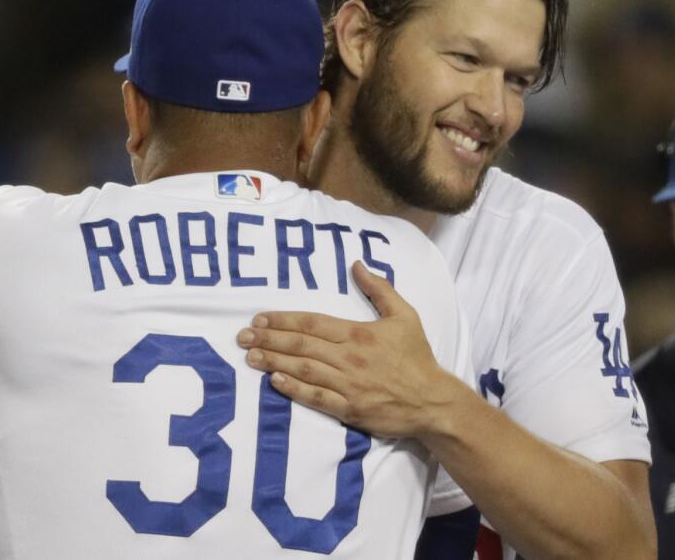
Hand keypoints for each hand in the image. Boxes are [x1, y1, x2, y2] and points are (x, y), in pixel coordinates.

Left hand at [237, 261, 462, 438]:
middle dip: (269, 340)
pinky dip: (294, 390)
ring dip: (274, 363)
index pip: (313, 323)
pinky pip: (316, 399)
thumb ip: (379, 288)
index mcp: (358, 334)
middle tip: (242, 337)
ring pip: (304, 370)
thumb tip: (357, 264)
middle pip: (302, 346)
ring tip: (250, 357)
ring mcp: (348, 385)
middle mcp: (349, 358)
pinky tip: (275, 382)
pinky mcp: (349, 409)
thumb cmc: (417, 357)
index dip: (283, 320)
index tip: (259, 319)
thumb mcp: (404, 315)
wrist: (432, 400)